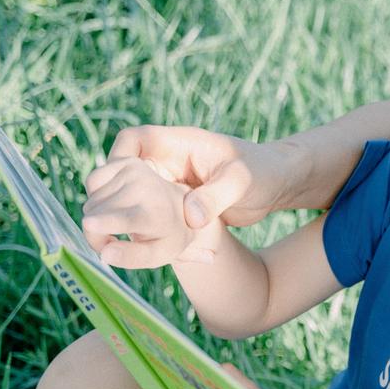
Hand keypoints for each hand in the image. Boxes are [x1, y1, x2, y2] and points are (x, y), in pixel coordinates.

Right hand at [83, 125, 297, 266]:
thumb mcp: (242, 181)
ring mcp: (172, 183)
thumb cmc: (264, 171)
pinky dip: (148, 229)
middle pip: (124, 170)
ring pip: (135, 195)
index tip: (116, 180)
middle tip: (110, 220)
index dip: (118, 157)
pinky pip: (153, 214)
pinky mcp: (179, 204)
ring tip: (123, 239)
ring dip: (128, 214)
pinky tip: (147, 249)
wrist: (279, 185)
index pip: (135, 140)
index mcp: (181, 144)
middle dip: (113, 193)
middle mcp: (171, 162)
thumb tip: (190, 219)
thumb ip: (216, 196)